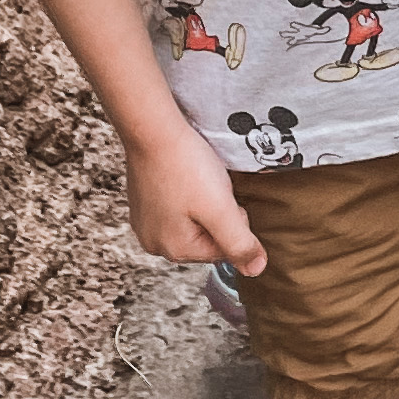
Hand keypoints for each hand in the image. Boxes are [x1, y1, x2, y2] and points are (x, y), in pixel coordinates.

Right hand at [119, 113, 266, 274]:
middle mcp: (154, 243)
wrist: (153, 129)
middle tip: (209, 187)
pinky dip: (186, 195)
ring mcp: (145, 224)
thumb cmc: (185, 166)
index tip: (222, 197)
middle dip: (216, 214)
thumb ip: (240, 243)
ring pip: (193, 222)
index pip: (224, 250)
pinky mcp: (143, 204)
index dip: (233, 221)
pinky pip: (177, 209)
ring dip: (203, 204)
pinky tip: (184, 178)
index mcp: (175, 250)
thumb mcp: (221, 208)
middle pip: (207, 238)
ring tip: (196, 180)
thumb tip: (256, 270)